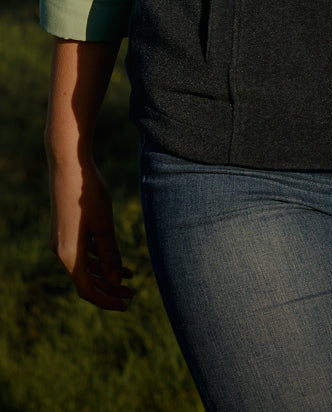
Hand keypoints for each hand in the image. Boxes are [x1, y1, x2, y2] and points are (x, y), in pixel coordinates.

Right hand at [48, 153, 133, 310]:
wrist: (68, 164)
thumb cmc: (87, 194)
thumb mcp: (103, 225)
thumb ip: (109, 255)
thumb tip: (115, 281)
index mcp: (68, 255)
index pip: (88, 290)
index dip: (107, 300)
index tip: (127, 304)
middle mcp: (60, 251)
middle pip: (86, 280)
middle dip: (109, 288)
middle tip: (132, 293)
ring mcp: (61, 239)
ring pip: (84, 266)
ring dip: (106, 272)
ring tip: (130, 276)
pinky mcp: (65, 228)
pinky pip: (81, 252)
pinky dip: (98, 257)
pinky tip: (114, 255)